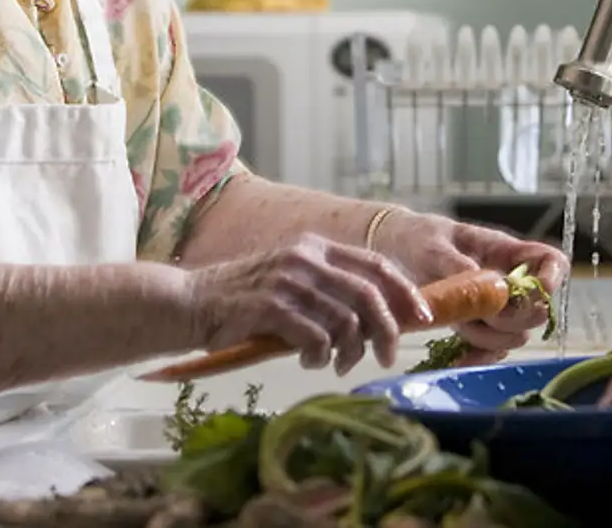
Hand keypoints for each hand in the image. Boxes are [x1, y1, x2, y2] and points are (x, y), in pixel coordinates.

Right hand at [183, 234, 432, 374]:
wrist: (189, 303)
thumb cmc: (244, 300)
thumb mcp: (291, 280)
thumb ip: (329, 289)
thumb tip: (382, 317)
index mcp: (315, 247)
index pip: (376, 265)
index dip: (405, 292)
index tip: (422, 318)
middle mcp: (305, 258)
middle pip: (369, 294)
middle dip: (386, 329)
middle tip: (385, 355)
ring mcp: (287, 281)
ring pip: (345, 320)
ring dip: (349, 350)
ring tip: (335, 363)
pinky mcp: (270, 307)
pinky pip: (316, 337)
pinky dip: (321, 355)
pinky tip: (309, 359)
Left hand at [376, 211, 568, 366]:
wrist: (395, 251)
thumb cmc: (419, 238)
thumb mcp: (433, 244)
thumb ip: (458, 263)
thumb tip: (484, 282)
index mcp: (506, 251)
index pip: (551, 262)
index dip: (552, 278)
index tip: (534, 290)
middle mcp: (508, 282)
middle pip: (537, 310)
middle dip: (515, 317)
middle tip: (481, 310)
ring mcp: (494, 307)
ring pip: (515, 335)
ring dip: (491, 337)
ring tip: (458, 324)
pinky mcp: (477, 327)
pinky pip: (491, 351)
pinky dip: (478, 357)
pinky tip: (458, 357)